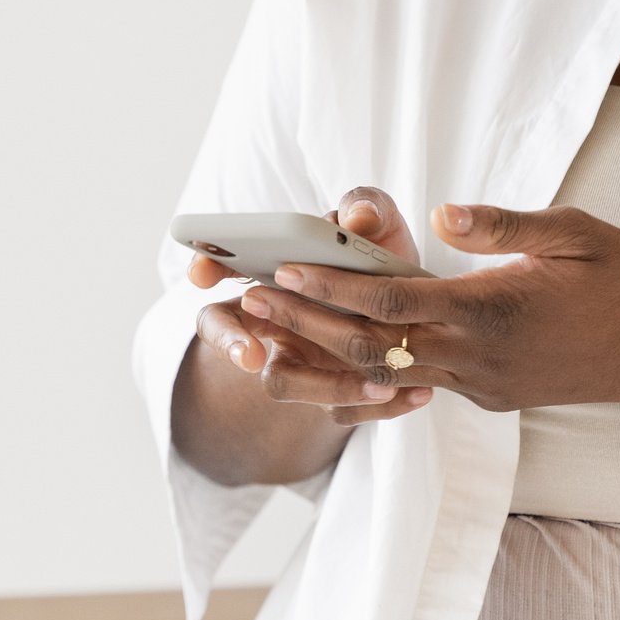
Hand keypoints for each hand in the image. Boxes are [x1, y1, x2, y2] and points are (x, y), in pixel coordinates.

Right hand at [188, 186, 434, 426]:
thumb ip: (366, 209)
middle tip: (252, 355)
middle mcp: (272, 319)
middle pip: (226, 334)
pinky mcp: (328, 392)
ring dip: (320, 385)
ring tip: (372, 383)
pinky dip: (370, 406)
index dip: (206, 268)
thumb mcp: (379, 225)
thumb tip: (356, 220)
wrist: (418, 311)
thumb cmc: (380, 257)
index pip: (220, 268)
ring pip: (281, 382)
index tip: (202, 274)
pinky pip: (335, 411)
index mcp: (270, 272)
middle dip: (233, 344)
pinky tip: (406, 395)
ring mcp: (296, 360)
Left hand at [238, 200, 619, 417]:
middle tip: (249, 302)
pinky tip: (334, 356)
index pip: (393, 303)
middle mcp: (477, 358)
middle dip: (306, 323)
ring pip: (385, 374)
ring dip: (325, 353)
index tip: (286, 269)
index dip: (334, 288)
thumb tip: (440, 211)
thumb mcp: (575, 232)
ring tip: (272, 333)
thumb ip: (503, 226)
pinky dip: (368, 371)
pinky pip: (414, 383)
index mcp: (492, 312)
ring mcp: (480, 384)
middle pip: (371, 346)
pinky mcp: (488, 395)